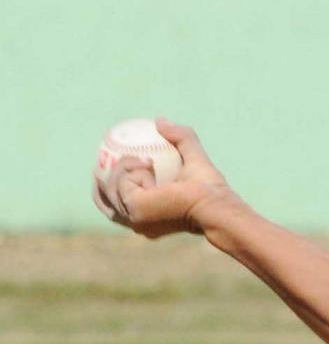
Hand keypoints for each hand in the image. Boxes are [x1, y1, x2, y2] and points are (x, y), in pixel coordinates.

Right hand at [92, 119, 234, 238]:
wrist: (213, 201)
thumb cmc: (208, 187)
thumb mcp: (191, 154)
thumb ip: (178, 136)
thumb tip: (159, 120)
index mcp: (144, 216)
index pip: (112, 205)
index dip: (103, 185)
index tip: (107, 162)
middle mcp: (135, 223)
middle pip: (102, 197)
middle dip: (100, 175)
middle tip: (111, 155)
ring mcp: (133, 219)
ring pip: (109, 184)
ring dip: (124, 165)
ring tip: (147, 160)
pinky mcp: (134, 211)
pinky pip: (121, 181)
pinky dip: (132, 168)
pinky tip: (148, 165)